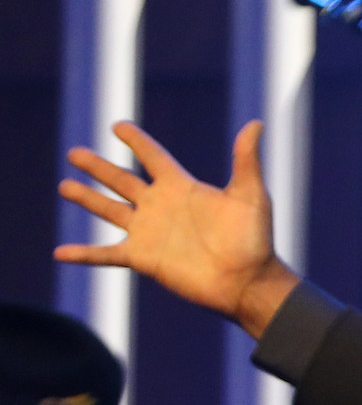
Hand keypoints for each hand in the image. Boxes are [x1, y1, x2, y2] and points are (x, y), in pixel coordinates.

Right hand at [54, 121, 300, 337]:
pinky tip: (60, 252)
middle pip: (122, 180)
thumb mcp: (250, 194)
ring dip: (87, 198)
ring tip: (64, 186)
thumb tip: (257, 123)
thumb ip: (246, 159)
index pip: (153, 157)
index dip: (137, 142)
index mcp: (182, 187)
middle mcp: (161, 206)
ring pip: (109, 210)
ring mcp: (149, 232)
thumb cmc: (254, 238)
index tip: (118, 126)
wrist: (247, 281)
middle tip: (74, 153)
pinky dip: (83, 254)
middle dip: (98, 167)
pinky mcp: (143, 258)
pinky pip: (105, 254)